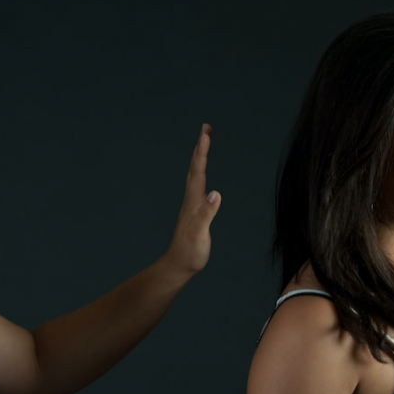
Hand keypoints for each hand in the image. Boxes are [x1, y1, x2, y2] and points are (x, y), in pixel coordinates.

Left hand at [162, 123, 220, 276]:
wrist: (178, 265)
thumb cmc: (190, 253)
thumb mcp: (199, 235)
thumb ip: (207, 214)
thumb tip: (215, 194)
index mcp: (193, 201)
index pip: (198, 170)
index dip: (202, 151)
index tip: (206, 132)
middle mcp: (191, 199)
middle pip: (195, 167)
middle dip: (201, 146)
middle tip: (206, 128)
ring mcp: (191, 204)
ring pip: (195, 174)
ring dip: (199, 156)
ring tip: (204, 143)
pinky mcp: (193, 211)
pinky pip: (197, 184)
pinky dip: (200, 172)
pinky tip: (202, 174)